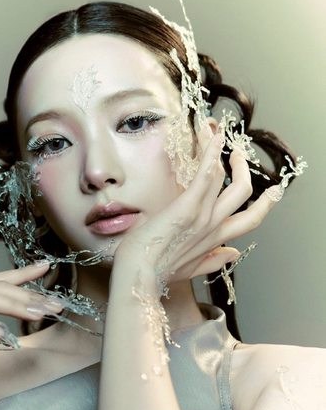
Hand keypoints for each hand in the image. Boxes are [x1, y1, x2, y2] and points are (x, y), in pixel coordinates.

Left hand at [116, 123, 275, 285]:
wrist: (138, 278)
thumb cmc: (157, 273)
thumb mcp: (190, 269)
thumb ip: (213, 261)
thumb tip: (234, 253)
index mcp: (216, 240)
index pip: (250, 219)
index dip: (264, 203)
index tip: (271, 190)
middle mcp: (214, 226)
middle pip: (244, 192)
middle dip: (243, 168)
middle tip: (237, 152)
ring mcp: (203, 216)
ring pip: (224, 177)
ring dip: (220, 150)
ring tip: (214, 131)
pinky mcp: (187, 207)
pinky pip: (205, 175)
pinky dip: (211, 153)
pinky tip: (213, 135)